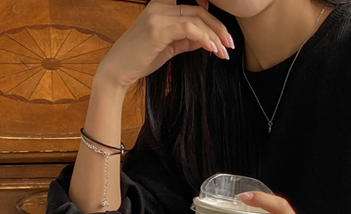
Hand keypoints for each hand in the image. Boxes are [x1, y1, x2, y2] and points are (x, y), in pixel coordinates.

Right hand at [96, 0, 233, 88]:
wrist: (118, 70)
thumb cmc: (141, 59)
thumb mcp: (169, 46)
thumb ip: (187, 39)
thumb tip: (207, 39)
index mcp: (162, 6)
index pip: (195, 7)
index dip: (213, 19)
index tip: (225, 37)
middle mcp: (160, 5)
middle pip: (199, 11)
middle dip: (219, 29)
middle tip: (231, 45)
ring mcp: (158, 16)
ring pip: (197, 19)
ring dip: (215, 36)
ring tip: (225, 52)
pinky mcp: (158, 30)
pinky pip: (188, 29)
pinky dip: (204, 38)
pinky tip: (213, 49)